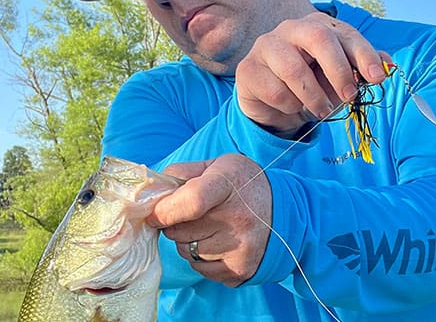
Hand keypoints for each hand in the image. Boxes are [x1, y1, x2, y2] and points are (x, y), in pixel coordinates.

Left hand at [147, 154, 270, 286]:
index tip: (155, 214)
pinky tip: (218, 243)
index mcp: (228, 184)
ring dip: (189, 242)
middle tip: (192, 215)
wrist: (284, 210)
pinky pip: (200, 269)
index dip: (164, 210)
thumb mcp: (217, 165)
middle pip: (180, 231)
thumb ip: (181, 173)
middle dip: (175, 224)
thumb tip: (151, 195)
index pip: (191, 201)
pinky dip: (201, 259)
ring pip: (187, 252)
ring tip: (209, 228)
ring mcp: (241, 247)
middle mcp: (238, 218)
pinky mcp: (241, 269)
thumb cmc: (242, 184)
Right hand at [235, 11, 388, 138]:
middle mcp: (291, 29)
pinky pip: (274, 90)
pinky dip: (290, 105)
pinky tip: (292, 106)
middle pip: (318, 38)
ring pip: (293, 69)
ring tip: (321, 110)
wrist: (275, 103)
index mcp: (318, 26)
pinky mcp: (248, 69)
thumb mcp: (341, 77)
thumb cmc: (312, 84)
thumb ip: (362, 68)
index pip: (345, 34)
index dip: (364, 55)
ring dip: (313, 96)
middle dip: (338, 70)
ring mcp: (266, 46)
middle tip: (349, 95)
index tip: (378, 77)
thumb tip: (388, 65)